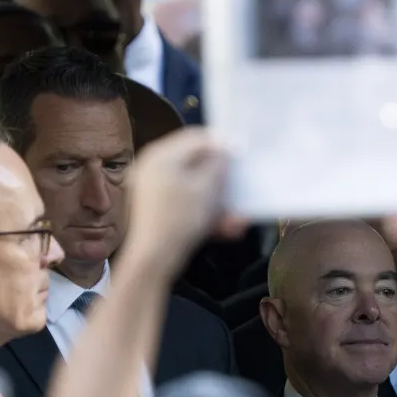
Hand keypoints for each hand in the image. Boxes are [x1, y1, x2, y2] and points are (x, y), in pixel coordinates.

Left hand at [119, 128, 245, 274]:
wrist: (153, 260)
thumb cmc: (180, 219)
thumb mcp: (206, 187)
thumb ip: (219, 163)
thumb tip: (226, 148)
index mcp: (161, 155)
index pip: (197, 137)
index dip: (222, 144)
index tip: (243, 154)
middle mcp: (154, 167)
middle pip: (196, 163)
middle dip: (222, 177)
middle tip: (241, 182)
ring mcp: (153, 190)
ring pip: (195, 187)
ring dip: (218, 199)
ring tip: (238, 217)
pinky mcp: (158, 210)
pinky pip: (187, 204)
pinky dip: (206, 212)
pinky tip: (227, 227)